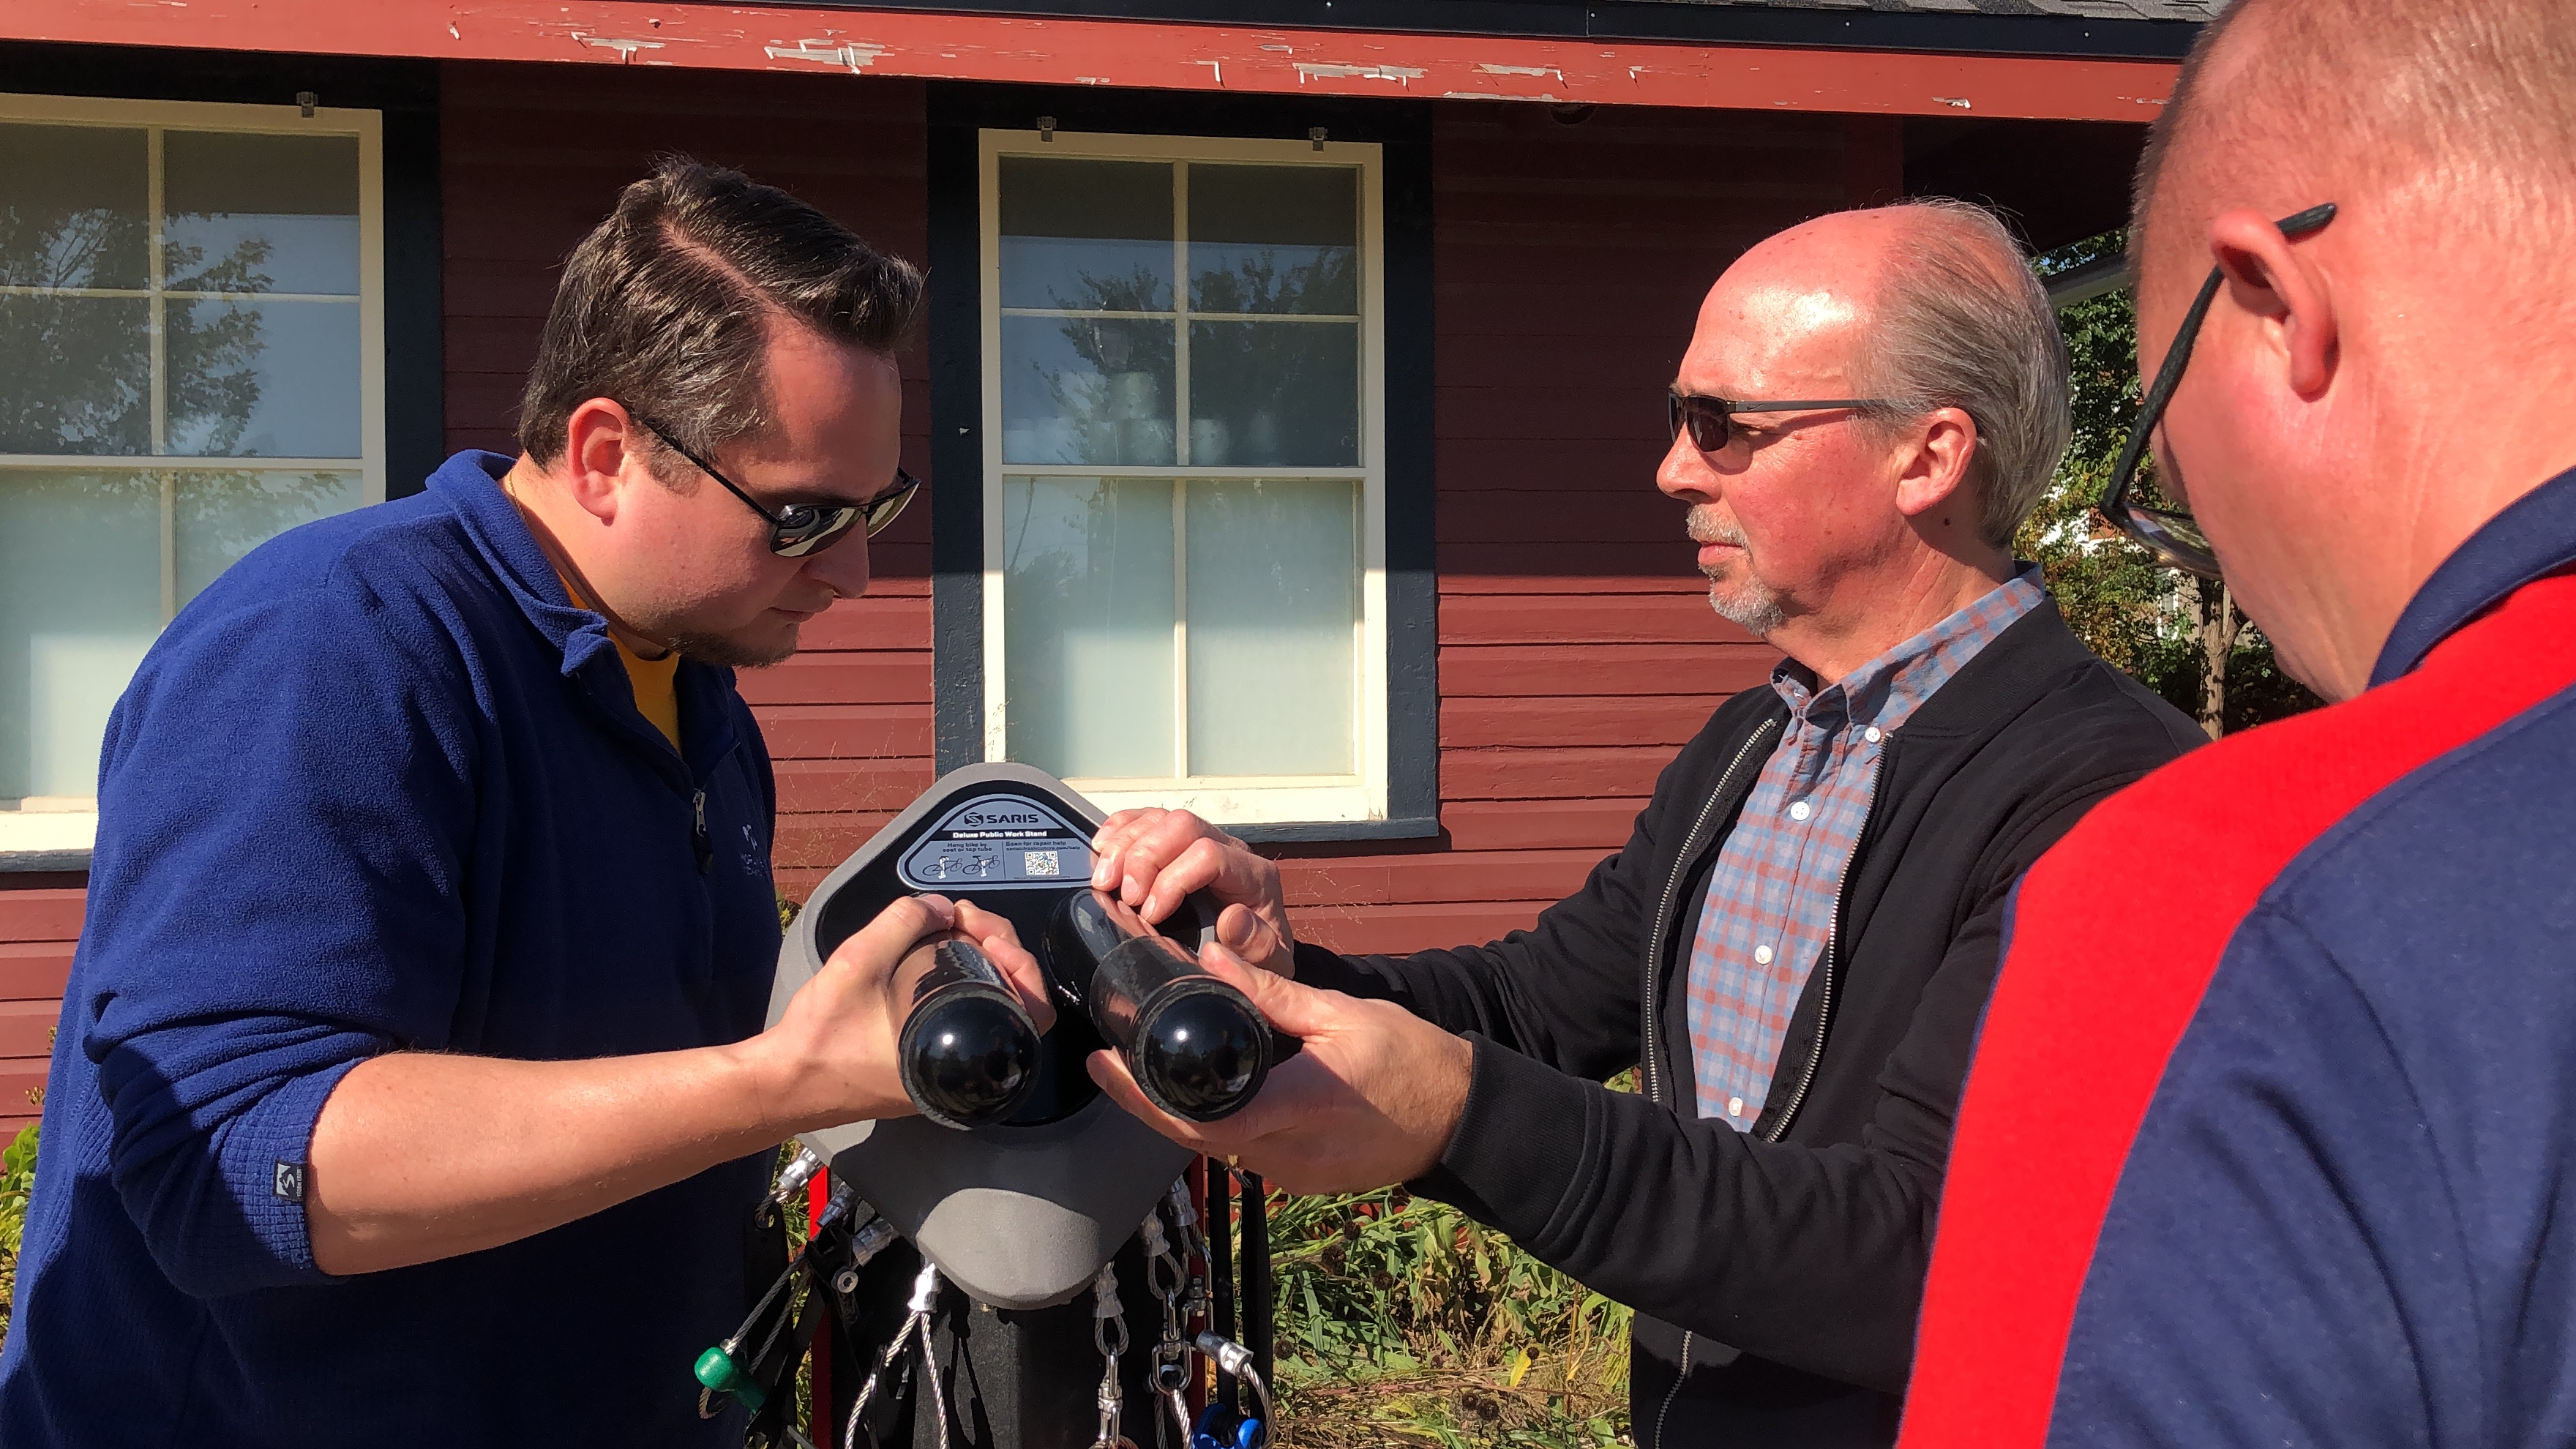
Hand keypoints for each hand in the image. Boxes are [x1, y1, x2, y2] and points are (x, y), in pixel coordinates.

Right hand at [749, 894, 1052, 1131]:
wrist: (784, 1083)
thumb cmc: (819, 1038)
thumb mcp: (858, 962)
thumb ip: (903, 923)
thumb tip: (940, 907)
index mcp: (961, 1055)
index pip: (1032, 1011)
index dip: (1020, 961)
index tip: (982, 930)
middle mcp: (963, 1069)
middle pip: (1015, 1001)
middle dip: (995, 947)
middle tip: (960, 919)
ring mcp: (946, 1067)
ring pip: (990, 1007)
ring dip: (978, 962)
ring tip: (949, 931)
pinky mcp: (926, 1062)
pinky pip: (964, 1016)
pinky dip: (960, 982)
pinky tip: (935, 958)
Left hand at [1084, 944, 1471, 1194]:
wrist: (1459, 1117)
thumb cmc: (1410, 1059)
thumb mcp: (1340, 1013)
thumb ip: (1270, 991)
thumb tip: (1211, 957)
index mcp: (1302, 1105)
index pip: (1207, 1116)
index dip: (1148, 1097)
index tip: (1112, 1064)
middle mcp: (1291, 1152)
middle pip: (1196, 1137)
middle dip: (1144, 1104)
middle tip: (1105, 1066)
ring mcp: (1295, 1174)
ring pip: (1215, 1149)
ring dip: (1175, 1115)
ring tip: (1140, 1071)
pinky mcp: (1300, 1179)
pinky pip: (1241, 1153)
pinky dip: (1212, 1125)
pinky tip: (1196, 1094)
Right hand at [1089, 808, 1296, 977]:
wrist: (1256, 956)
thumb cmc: (1258, 960)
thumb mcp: (1267, 965)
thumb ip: (1256, 945)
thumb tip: (1232, 917)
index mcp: (1255, 876)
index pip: (1209, 855)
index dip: (1171, 880)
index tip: (1149, 915)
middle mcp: (1230, 849)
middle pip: (1181, 825)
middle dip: (1143, 857)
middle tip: (1123, 896)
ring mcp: (1202, 840)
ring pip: (1160, 818)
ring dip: (1124, 844)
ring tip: (1104, 881)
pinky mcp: (1178, 843)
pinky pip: (1146, 818)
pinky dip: (1119, 829)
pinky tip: (1102, 848)